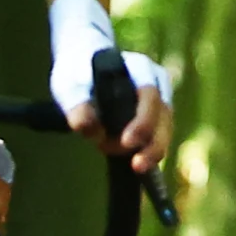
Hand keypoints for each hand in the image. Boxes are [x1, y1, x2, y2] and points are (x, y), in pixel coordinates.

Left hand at [45, 0, 176, 180]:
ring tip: (136, 168)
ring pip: (165, 129)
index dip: (142, 121)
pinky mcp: (155, 118)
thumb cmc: (78, 74)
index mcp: (139, 68)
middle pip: (164, 116)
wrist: (84, 67)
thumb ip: (77, 105)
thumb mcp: (70, 86)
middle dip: (153, 144)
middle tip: (137, 165)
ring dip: (152, 151)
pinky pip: (158, 137)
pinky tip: (137, 165)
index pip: (149, 94)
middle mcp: (156, 84)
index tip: (127, 142)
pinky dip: (149, 152)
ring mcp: (159, 101)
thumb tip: (87, 129)